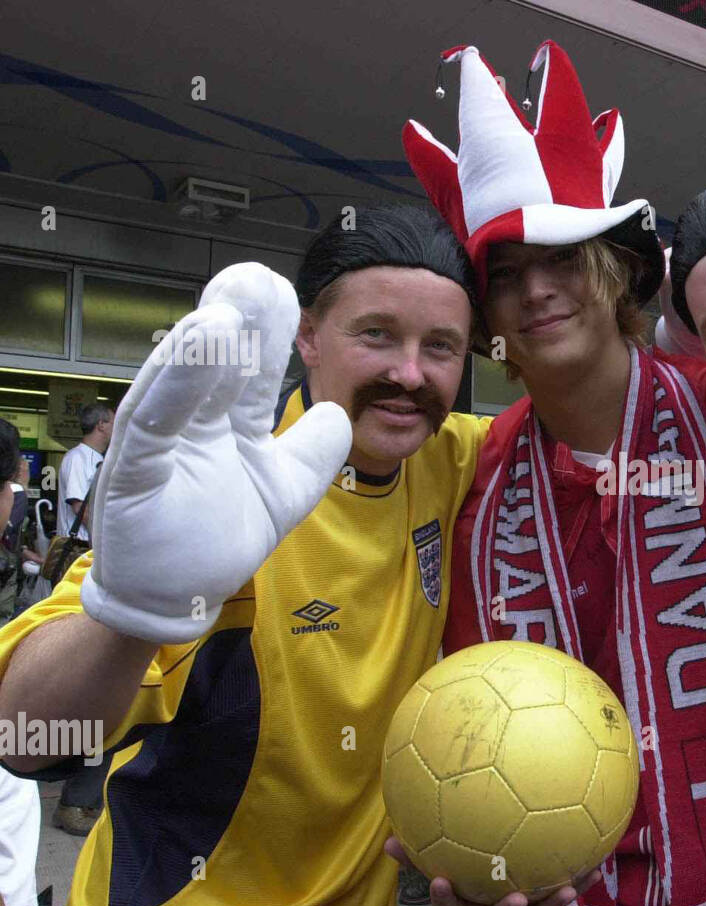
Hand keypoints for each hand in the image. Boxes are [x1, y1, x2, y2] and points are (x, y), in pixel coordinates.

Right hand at [80, 263, 351, 642]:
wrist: (177, 595)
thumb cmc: (218, 538)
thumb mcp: (284, 491)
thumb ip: (314, 454)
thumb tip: (338, 415)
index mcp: (226, 426)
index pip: (250, 372)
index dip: (267, 333)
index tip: (283, 290)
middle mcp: (192, 427)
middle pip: (213, 367)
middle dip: (234, 321)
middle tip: (253, 276)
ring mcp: (161, 446)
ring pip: (178, 388)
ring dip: (201, 351)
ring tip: (225, 314)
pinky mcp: (134, 474)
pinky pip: (152, 426)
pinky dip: (170, 390)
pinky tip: (189, 357)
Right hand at [384, 836, 599, 905]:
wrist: (505, 884)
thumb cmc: (467, 869)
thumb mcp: (444, 860)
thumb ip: (419, 854)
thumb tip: (387, 841)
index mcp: (468, 903)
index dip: (445, 898)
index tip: (440, 882)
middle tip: (516, 899)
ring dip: (554, 903)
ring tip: (567, 888)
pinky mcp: (546, 903)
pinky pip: (563, 894)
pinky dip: (581, 881)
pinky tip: (596, 865)